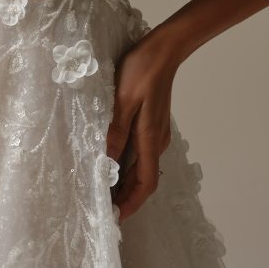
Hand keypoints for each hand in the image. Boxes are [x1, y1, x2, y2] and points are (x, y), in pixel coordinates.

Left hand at [106, 31, 180, 222]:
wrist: (164, 49)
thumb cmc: (142, 71)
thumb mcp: (123, 100)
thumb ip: (116, 131)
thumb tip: (107, 162)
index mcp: (150, 139)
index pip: (144, 183)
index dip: (131, 203)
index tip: (116, 218)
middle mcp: (156, 140)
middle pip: (142, 178)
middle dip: (125, 197)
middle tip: (104, 209)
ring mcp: (155, 131)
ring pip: (140, 165)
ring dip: (125, 181)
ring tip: (104, 191)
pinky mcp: (151, 121)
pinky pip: (139, 151)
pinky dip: (126, 163)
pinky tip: (111, 160)